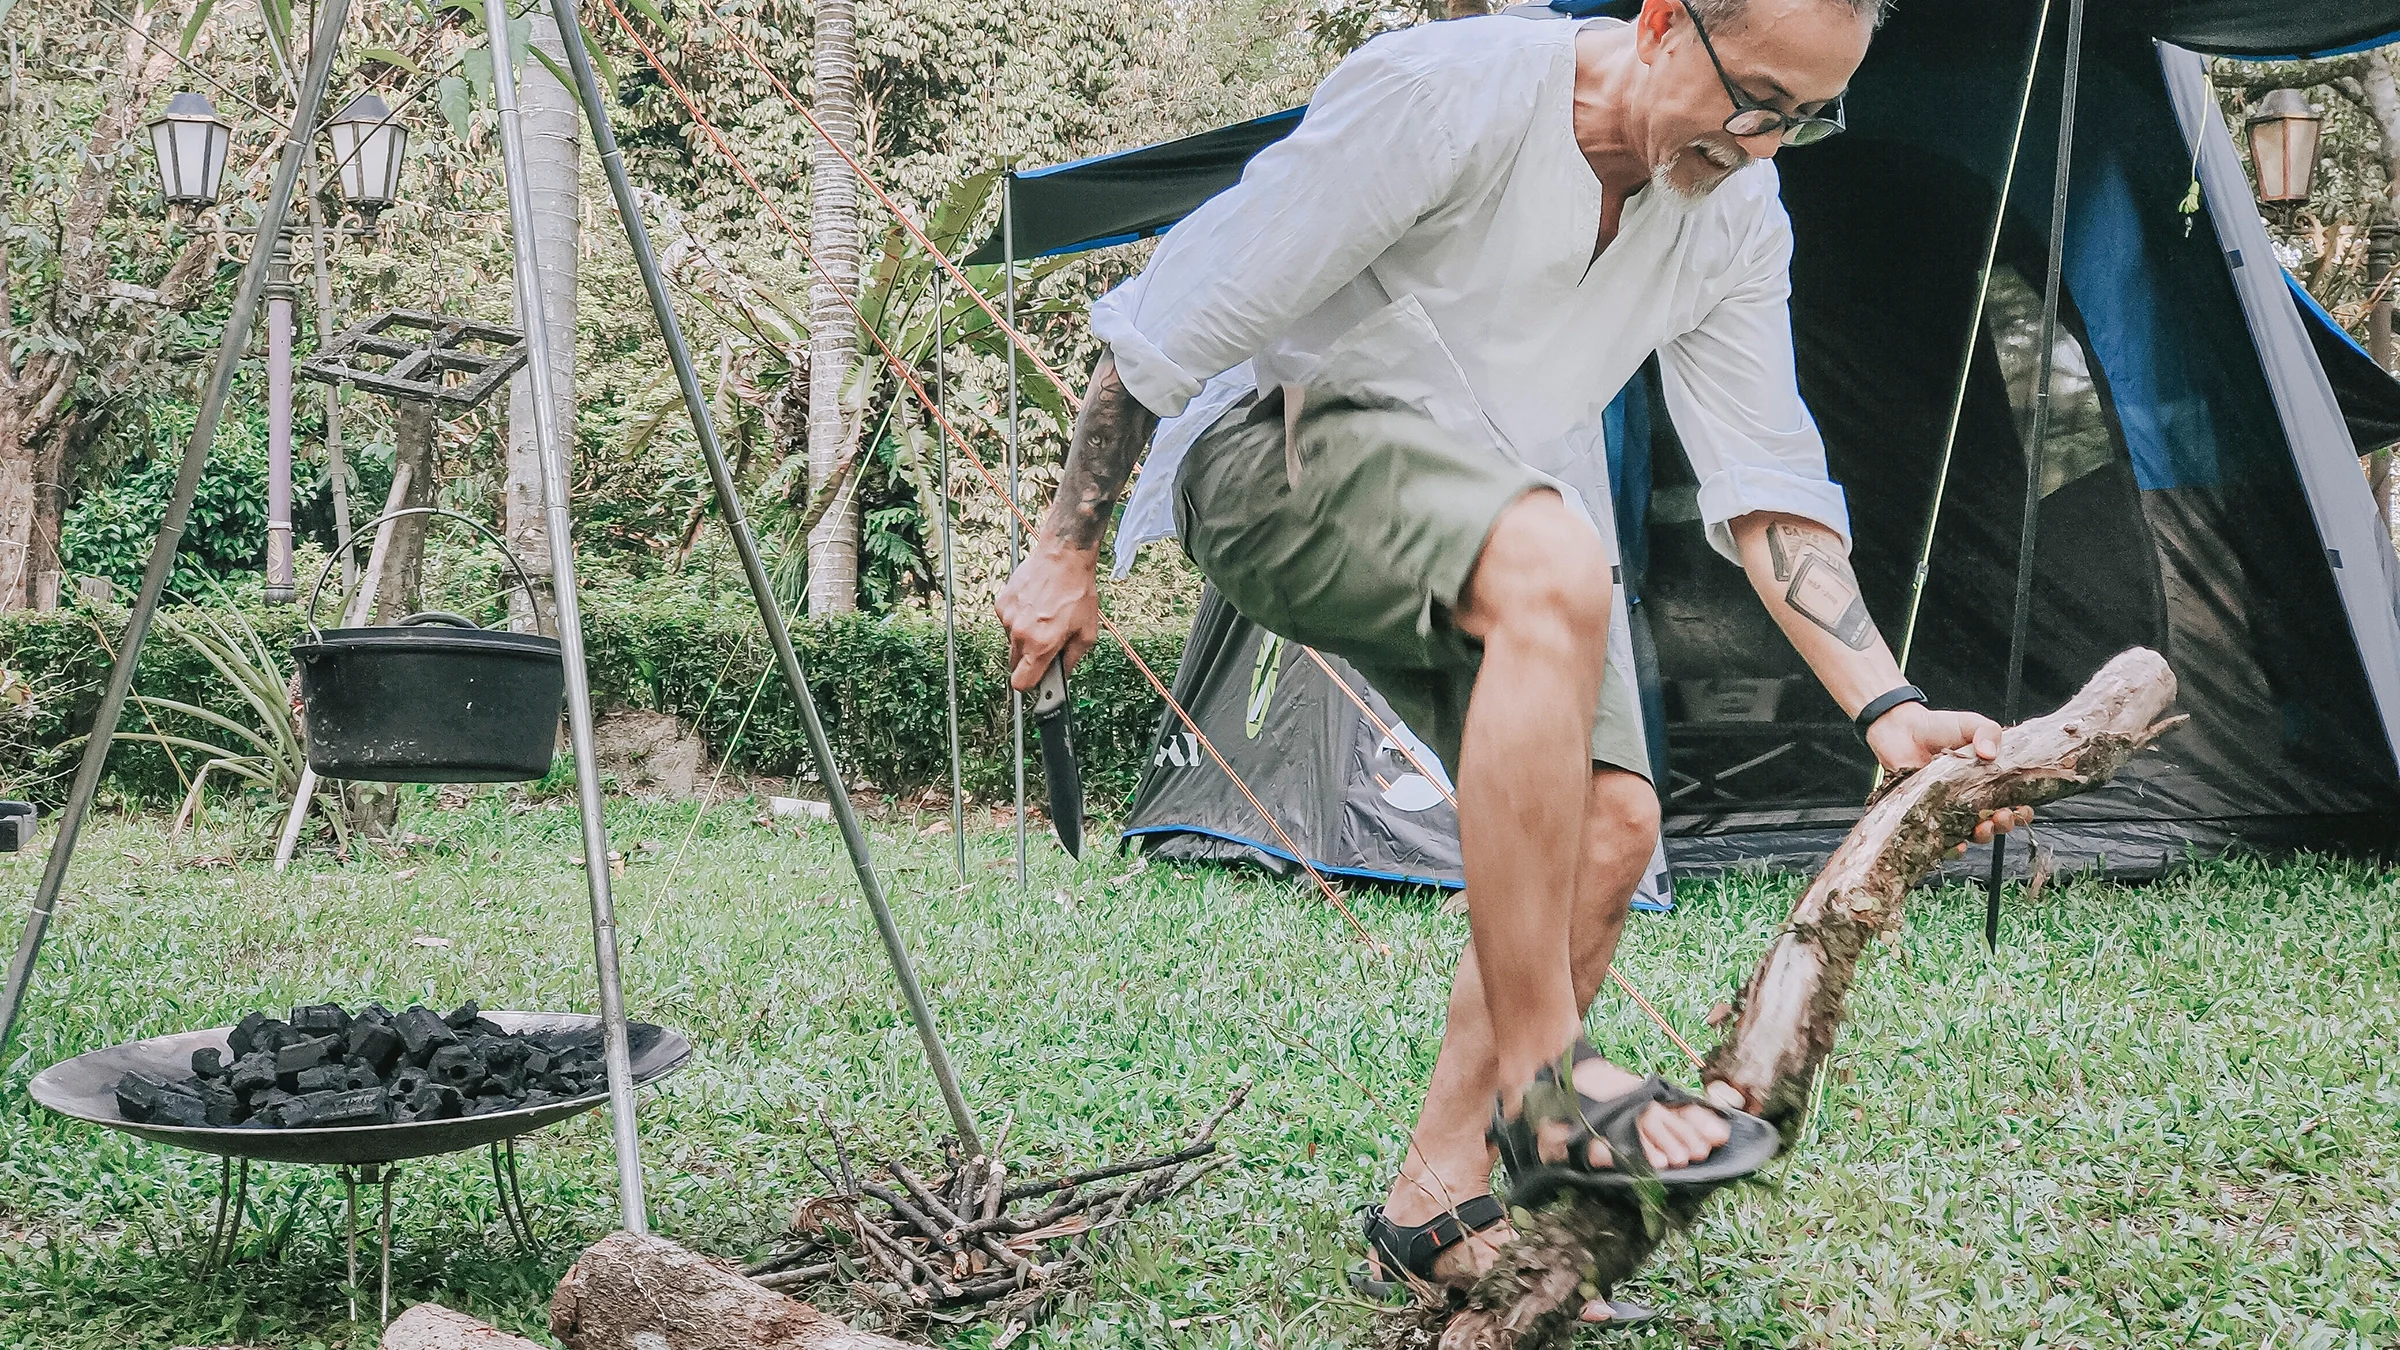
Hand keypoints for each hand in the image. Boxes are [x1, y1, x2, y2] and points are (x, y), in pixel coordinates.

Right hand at [996, 537, 1099, 690]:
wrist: (1063, 556)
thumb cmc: (1078, 591)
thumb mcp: (1087, 632)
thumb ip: (1072, 659)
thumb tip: (1062, 674)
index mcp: (1041, 644)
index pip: (1021, 683)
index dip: (1030, 685)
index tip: (1038, 681)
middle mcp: (1020, 633)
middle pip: (1014, 664)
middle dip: (1029, 661)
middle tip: (1047, 646)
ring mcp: (1008, 618)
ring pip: (1011, 642)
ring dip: (1025, 639)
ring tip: (1044, 619)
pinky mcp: (1002, 604)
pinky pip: (1008, 623)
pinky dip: (1019, 621)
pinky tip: (1035, 607)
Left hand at [1865, 702, 2032, 849]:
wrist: (1901, 732)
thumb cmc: (1937, 727)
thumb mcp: (1970, 723)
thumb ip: (1987, 731)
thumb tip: (1990, 752)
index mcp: (1990, 779)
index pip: (2014, 801)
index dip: (2021, 810)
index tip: (2022, 808)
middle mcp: (1974, 798)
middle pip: (1998, 821)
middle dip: (2005, 824)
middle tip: (2002, 816)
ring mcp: (1952, 809)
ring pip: (1974, 832)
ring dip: (1984, 835)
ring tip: (1983, 827)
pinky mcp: (1930, 815)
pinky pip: (1944, 837)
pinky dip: (1953, 845)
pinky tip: (1958, 844)